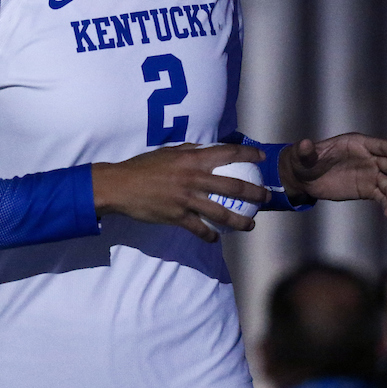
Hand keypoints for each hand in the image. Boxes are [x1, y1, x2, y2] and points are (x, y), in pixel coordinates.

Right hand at [91, 144, 270, 242]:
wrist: (120, 186)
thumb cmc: (142, 167)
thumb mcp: (166, 152)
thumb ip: (188, 150)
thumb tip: (204, 149)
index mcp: (191, 158)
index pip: (227, 154)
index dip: (248, 155)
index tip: (262, 159)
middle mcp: (193, 178)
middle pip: (233, 186)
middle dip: (255, 192)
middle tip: (266, 197)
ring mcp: (186, 199)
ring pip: (222, 213)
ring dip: (240, 220)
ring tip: (250, 224)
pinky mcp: (177, 217)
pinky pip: (200, 229)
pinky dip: (210, 236)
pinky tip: (216, 238)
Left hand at [278, 134, 386, 217]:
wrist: (305, 178)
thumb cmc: (304, 160)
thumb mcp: (301, 155)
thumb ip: (305, 150)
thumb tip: (304, 144)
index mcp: (357, 144)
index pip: (382, 145)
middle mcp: (368, 158)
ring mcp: (370, 174)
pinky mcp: (367, 189)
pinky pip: (382, 197)